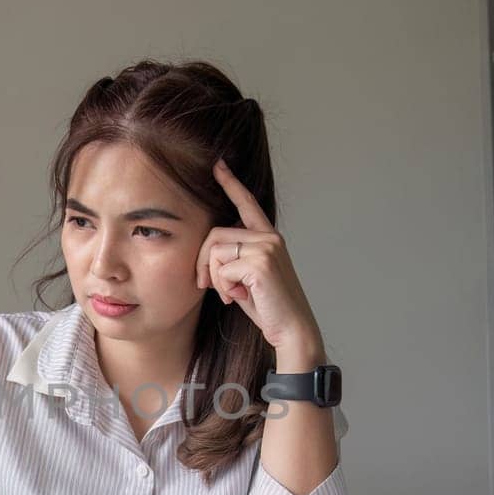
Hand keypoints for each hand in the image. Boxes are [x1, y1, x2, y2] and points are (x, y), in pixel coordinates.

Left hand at [196, 157, 323, 357]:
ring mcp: (267, 247)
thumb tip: (207, 257)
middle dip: (202, 262)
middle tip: (206, 286)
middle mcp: (269, 237)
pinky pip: (221, 269)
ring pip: (214, 251)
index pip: (247, 203)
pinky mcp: (261, 262)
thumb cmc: (269, 308)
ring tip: (230, 295)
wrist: (291, 329)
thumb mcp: (246, 278)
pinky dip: (223, 288)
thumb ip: (233, 259)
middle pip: (214, 235)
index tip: (218, 165)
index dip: (231, 183)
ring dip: (213, 278)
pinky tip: (238, 298)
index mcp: (268, 238)